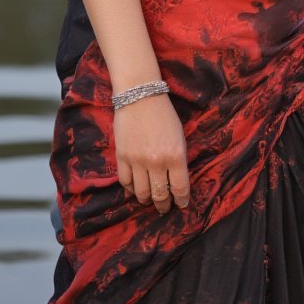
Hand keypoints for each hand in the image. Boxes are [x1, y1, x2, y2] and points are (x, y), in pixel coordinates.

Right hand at [113, 92, 190, 214]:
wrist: (140, 96)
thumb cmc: (164, 114)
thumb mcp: (179, 136)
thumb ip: (178, 160)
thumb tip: (176, 181)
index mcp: (176, 156)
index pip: (180, 188)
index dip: (181, 201)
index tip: (181, 205)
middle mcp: (157, 162)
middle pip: (160, 195)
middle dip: (163, 205)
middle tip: (164, 208)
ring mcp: (138, 161)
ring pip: (142, 193)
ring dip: (146, 200)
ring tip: (149, 200)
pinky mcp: (122, 157)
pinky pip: (125, 182)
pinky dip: (130, 190)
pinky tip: (134, 190)